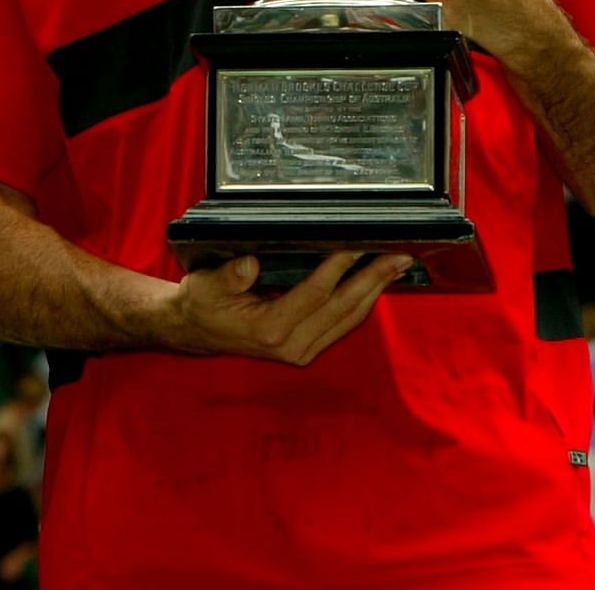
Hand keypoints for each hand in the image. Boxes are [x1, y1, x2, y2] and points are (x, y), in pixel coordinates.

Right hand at [169, 251, 411, 364]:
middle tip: (398, 254)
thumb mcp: (205, 285)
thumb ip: (228, 275)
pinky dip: (362, 302)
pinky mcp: (307, 349)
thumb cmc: (201, 304)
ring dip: (375, 290)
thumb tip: (250, 263)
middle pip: (343, 308)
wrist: (195, 332)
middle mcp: (292, 345)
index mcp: (269, 329)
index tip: (358, 243)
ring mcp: (302, 351)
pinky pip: (343, 325)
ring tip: (396, 264)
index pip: (315, 293)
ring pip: (349, 319)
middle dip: (373, 279)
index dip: (339, 267)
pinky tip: (374, 283)